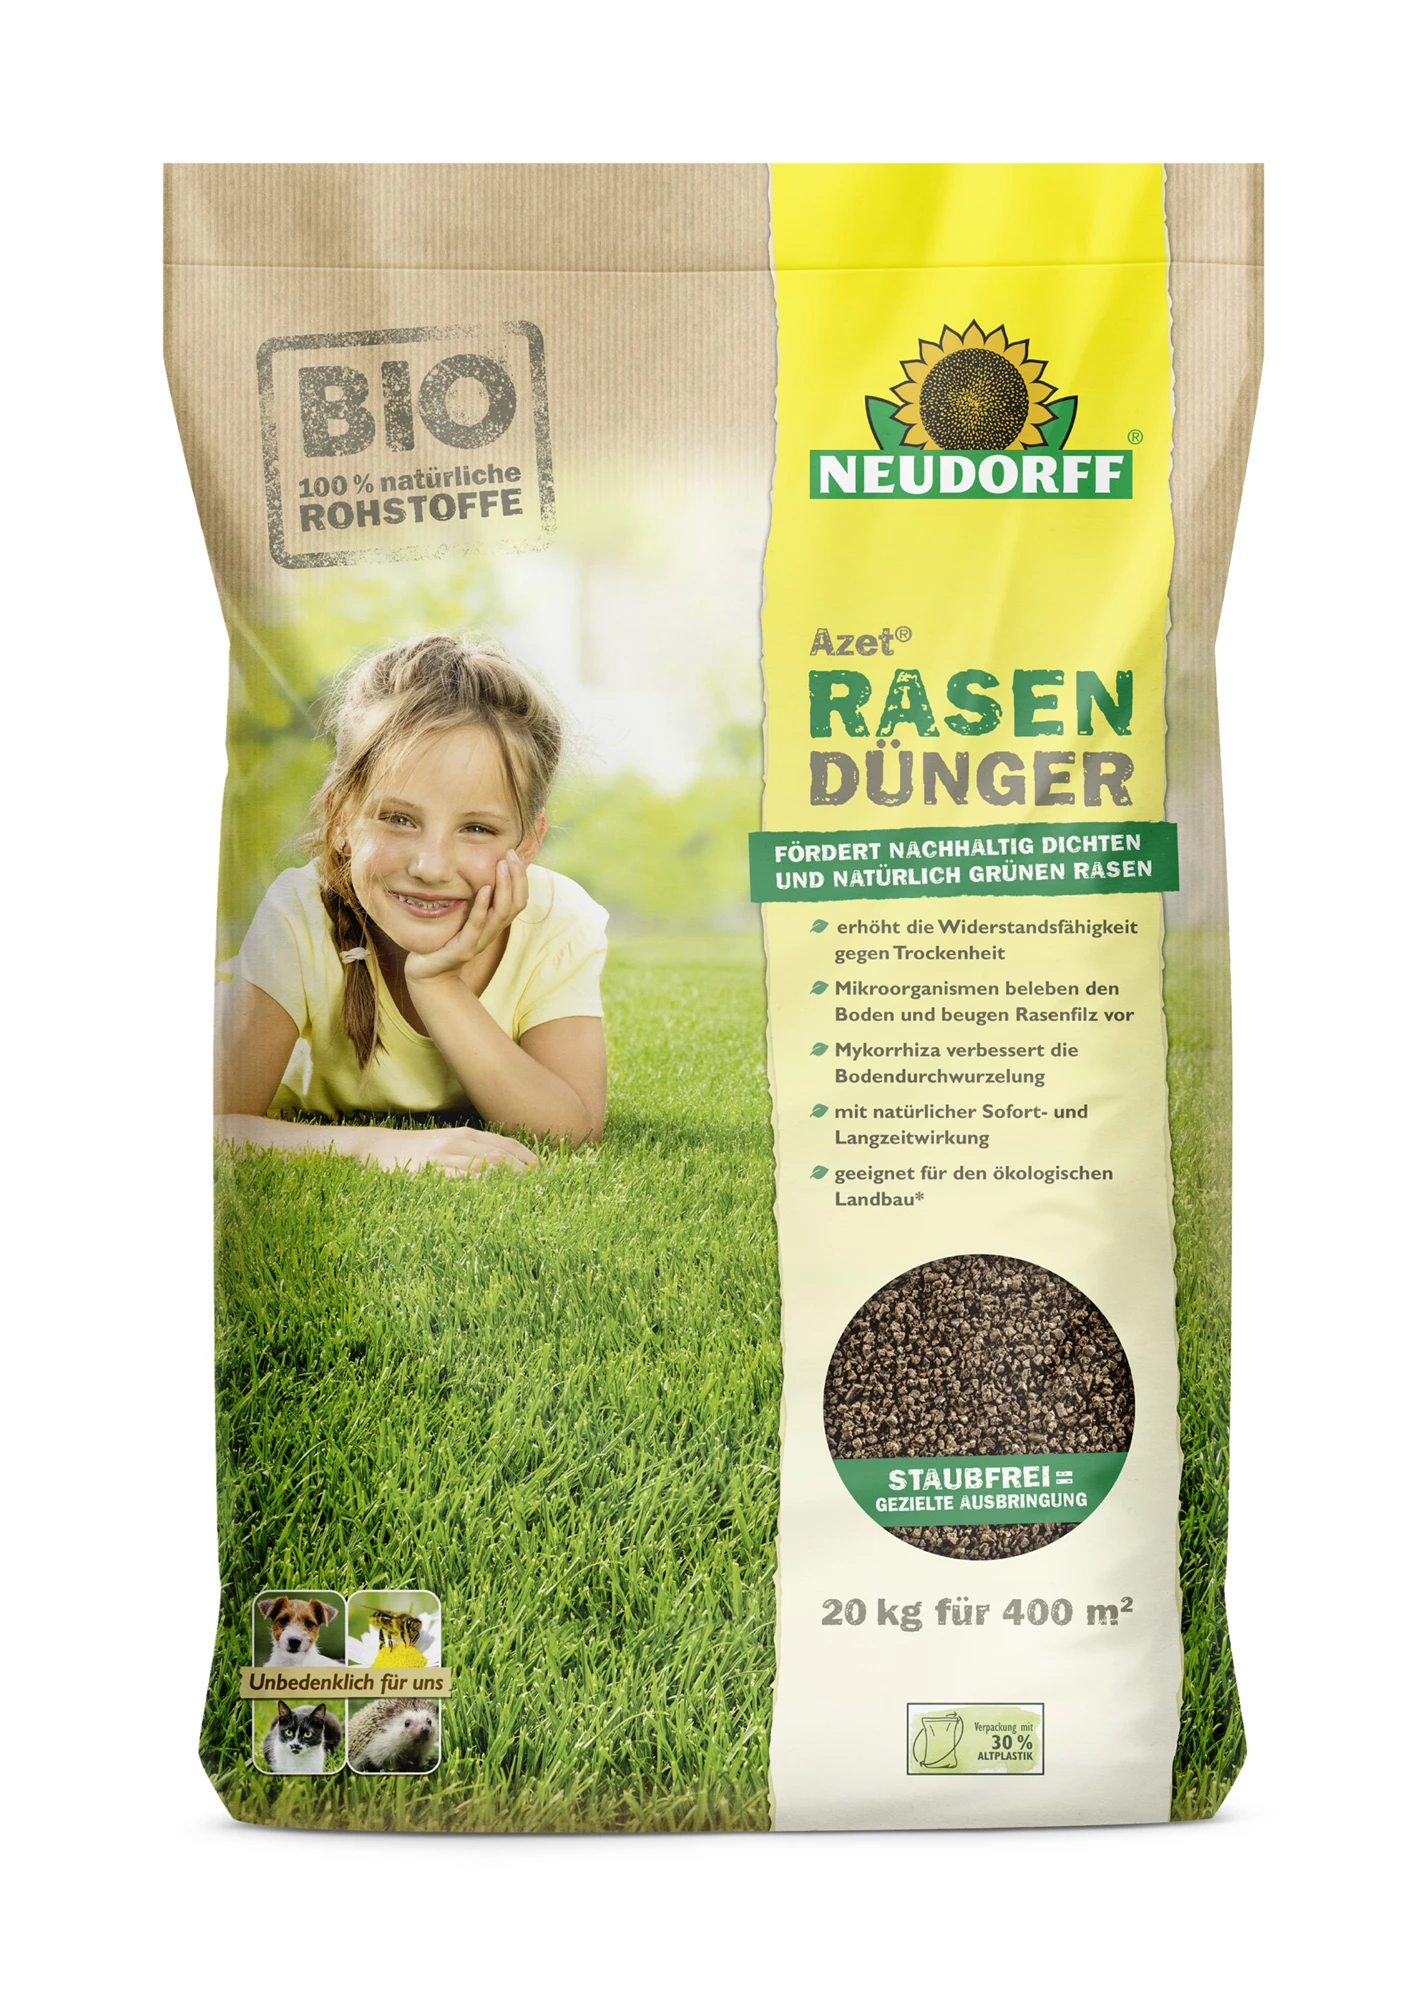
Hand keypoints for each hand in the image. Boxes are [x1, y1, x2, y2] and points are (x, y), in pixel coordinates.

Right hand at [358, 1126, 538, 1177]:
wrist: (376, 1147)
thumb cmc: (414, 1151)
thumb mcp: (446, 1144)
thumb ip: (471, 1152)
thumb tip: (501, 1166)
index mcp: (465, 1135)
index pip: (507, 1144)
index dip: (530, 1157)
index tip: (547, 1172)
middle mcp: (459, 1142)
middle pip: (503, 1155)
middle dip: (527, 1170)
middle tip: (546, 1187)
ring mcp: (444, 1157)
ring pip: (486, 1165)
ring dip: (511, 1178)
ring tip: (531, 1193)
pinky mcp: (429, 1172)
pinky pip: (460, 1179)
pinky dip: (481, 1185)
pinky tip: (495, 1196)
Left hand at [404, 851, 528, 986]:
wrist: (429, 974)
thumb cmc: (445, 941)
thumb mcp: (463, 917)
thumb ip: (474, 900)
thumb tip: (478, 869)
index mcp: (494, 924)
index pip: (519, 899)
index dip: (520, 878)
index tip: (512, 854)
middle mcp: (492, 932)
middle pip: (516, 904)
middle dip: (516, 877)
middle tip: (510, 854)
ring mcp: (480, 942)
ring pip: (501, 913)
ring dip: (504, 887)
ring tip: (501, 865)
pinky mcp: (464, 949)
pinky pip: (477, 925)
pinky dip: (482, 906)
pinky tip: (483, 889)